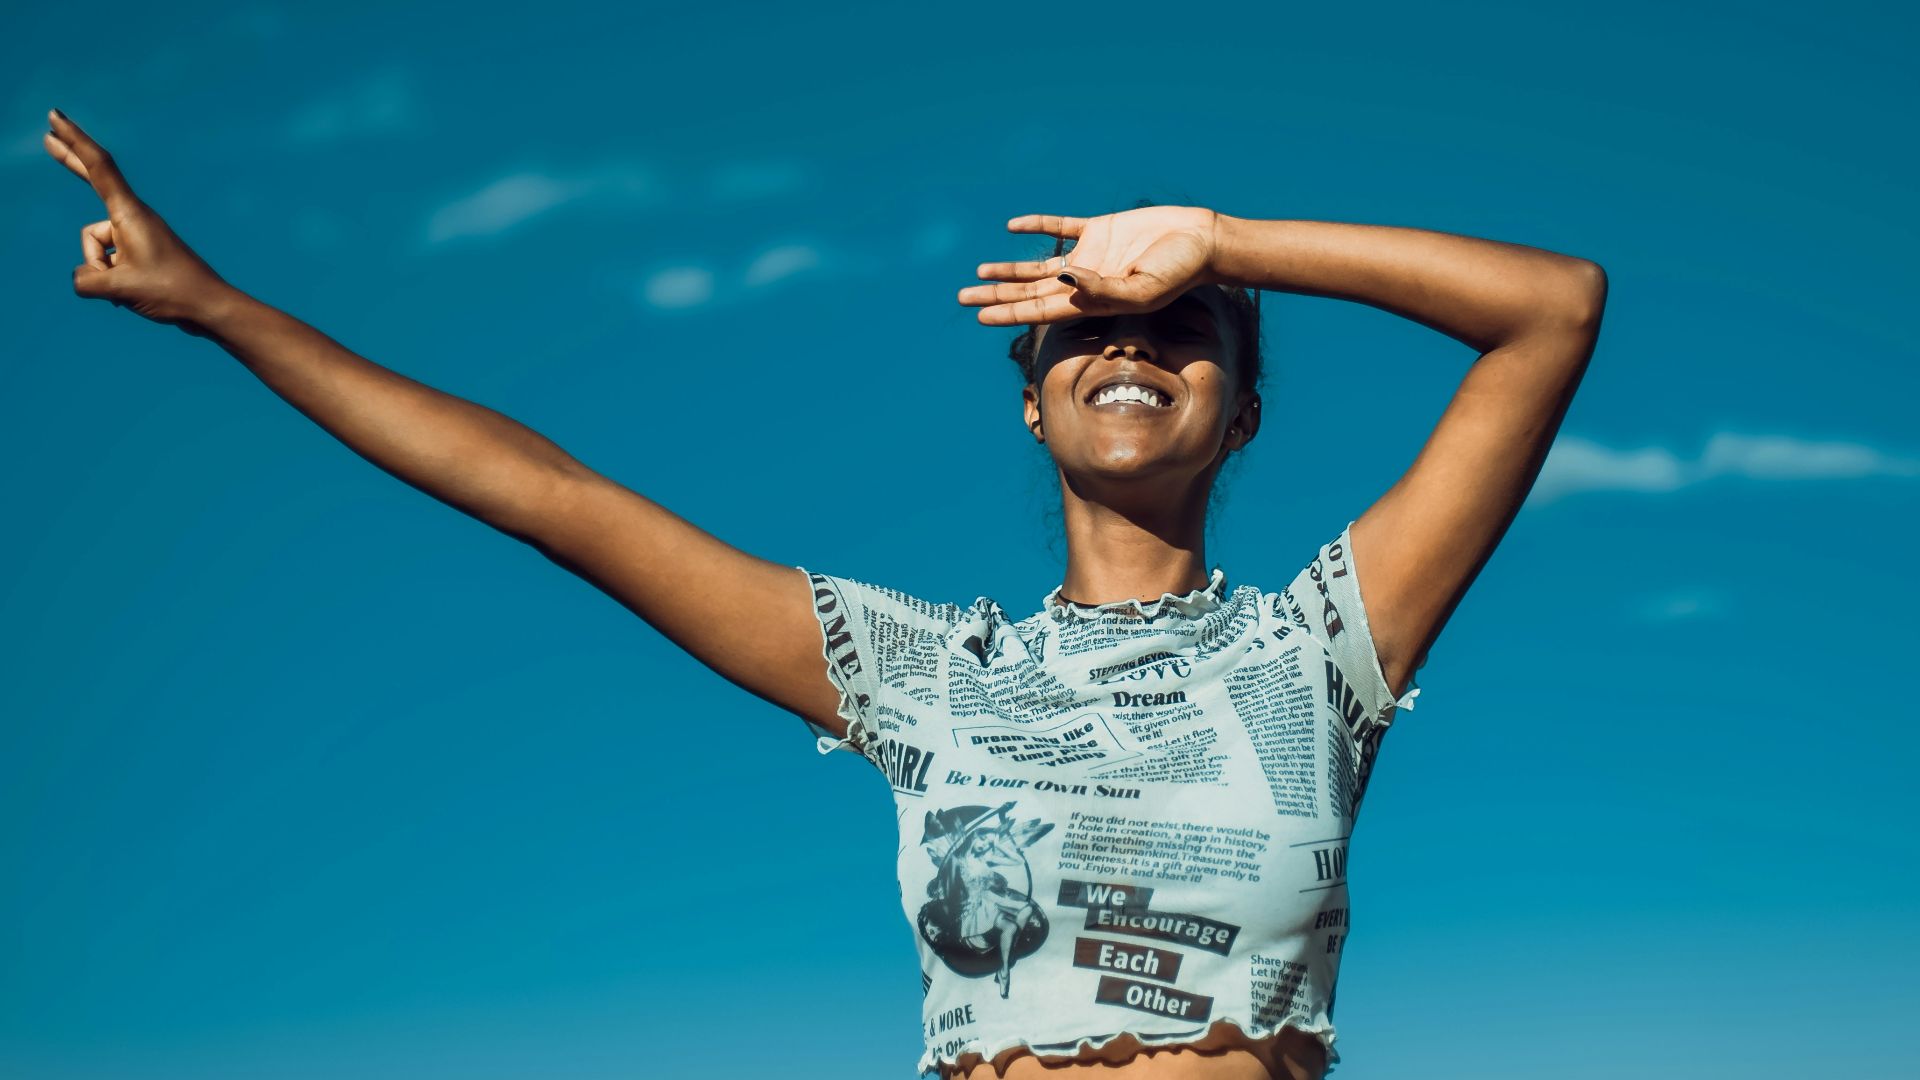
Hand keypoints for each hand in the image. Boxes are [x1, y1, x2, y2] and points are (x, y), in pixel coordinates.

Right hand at [44, 108, 232, 335]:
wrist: (211, 308)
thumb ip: (85, 280)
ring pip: (95, 250)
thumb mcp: (118, 288)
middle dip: (70, 162)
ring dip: (103, 274)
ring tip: (134, 288)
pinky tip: (132, 296)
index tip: (55, 117)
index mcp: (130, 213)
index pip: (98, 166)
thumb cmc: (172, 292)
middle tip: (48, 137)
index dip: (73, 140)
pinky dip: (111, 282)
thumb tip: (82, 278)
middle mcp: (133, 217)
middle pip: (94, 182)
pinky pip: (108, 264)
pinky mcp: (141, 252)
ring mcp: (137, 234)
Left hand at [957, 205, 1222, 325]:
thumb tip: (1063, 277)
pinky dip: (1038, 226)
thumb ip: (1101, 288)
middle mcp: (1085, 281)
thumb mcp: (1140, 289)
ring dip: (1009, 268)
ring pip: (1039, 264)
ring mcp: (1091, 255)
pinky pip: (1062, 227)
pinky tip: (1013, 227)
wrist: (1202, 241)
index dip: (1008, 312)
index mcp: (1092, 300)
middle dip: (998, 295)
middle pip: (1031, 290)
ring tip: (979, 272)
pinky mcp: (1101, 229)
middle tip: (962, 298)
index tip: (979, 316)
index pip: (1040, 309)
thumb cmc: (1178, 273)